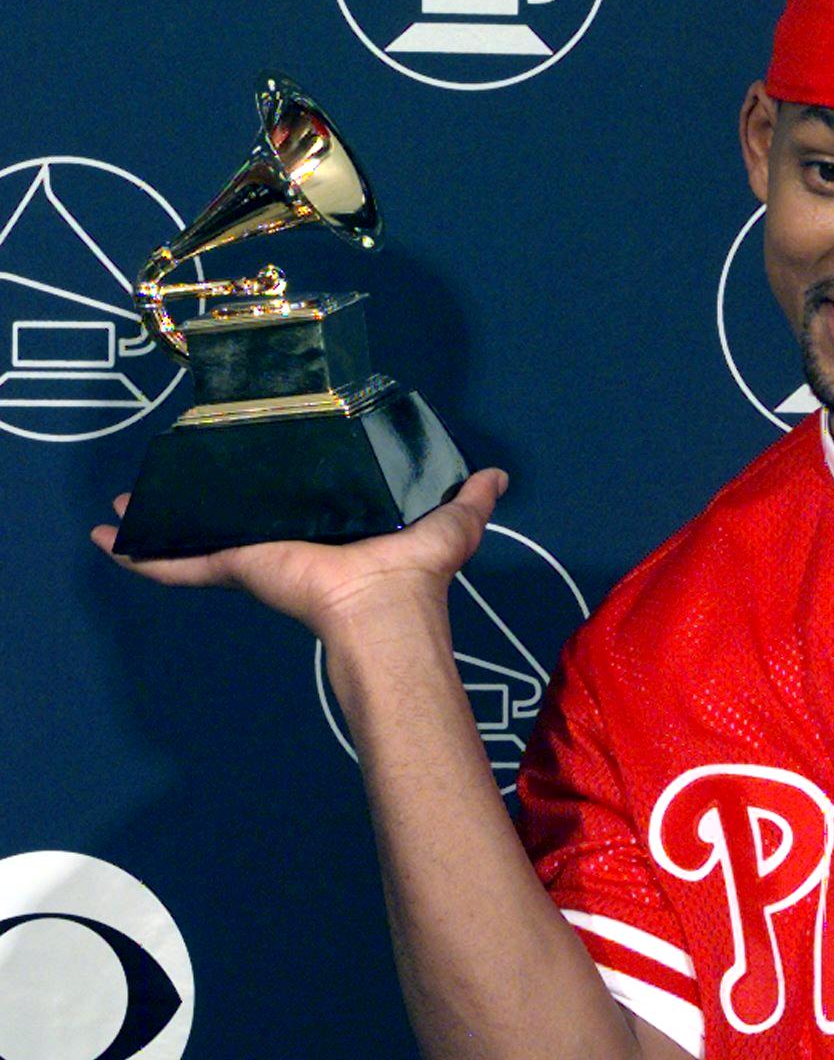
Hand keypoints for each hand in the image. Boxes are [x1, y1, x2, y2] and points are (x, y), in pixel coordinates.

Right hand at [89, 468, 509, 637]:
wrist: (384, 608)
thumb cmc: (418, 567)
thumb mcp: (453, 523)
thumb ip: (471, 498)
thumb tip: (497, 473)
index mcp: (334, 523)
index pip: (296, 494)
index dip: (271, 475)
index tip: (244, 451)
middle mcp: (291, 537)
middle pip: (235, 510)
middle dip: (201, 495)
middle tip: (168, 472)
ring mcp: (258, 554)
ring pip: (196, 532)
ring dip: (157, 518)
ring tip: (120, 502)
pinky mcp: (239, 566)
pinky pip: (181, 561)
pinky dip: (144, 552)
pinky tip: (109, 539)